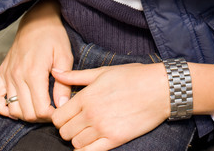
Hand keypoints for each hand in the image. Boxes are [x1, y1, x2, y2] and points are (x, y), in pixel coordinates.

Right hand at [0, 0, 73, 121]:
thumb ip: (63, 83)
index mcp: (34, 73)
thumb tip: (62, 105)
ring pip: (12, 109)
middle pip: (26, 113)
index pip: (40, 109)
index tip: (60, 111)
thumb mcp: (65, 56)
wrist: (37, 21)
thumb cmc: (53, 37)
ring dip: (25, 114)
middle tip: (52, 110)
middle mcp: (17, 76)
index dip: (52, 115)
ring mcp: (7, 75)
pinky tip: (18, 106)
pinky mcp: (2, 73)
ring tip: (39, 107)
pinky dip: (5, 108)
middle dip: (41, 117)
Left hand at [52, 62, 169, 150]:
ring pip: (75, 143)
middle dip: (68, 128)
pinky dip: (86, 150)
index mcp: (87, 96)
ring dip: (78, 139)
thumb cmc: (132, 76)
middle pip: (64, 132)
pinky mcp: (115, 139)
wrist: (158, 88)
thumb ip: (76, 76)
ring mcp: (102, 128)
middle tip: (78, 122)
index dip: (60, 117)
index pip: (59, 116)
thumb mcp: (103, 71)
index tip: (68, 114)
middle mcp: (91, 114)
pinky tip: (93, 142)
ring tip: (88, 130)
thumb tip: (55, 72)